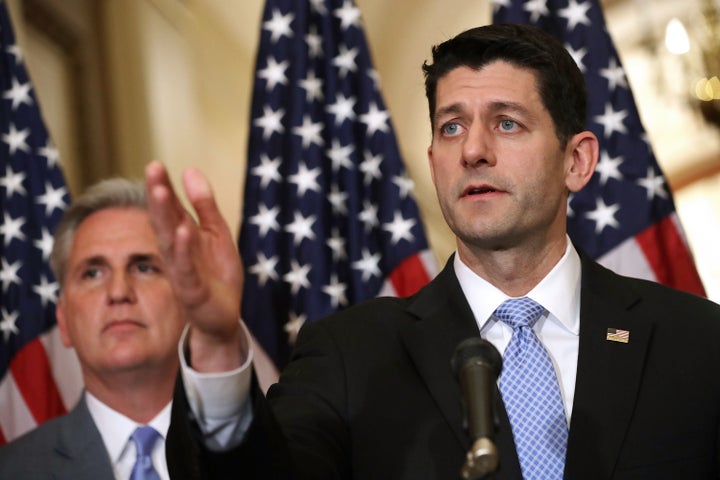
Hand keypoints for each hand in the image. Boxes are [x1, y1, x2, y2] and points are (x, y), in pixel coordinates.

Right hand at [144, 161, 245, 371]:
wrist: (223, 315)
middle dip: (158, 195)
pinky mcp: (191, 289)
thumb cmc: (216, 273)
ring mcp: (182, 269)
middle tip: (152, 170)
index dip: (163, 185)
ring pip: (169, 240)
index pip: (169, 206)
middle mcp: (177, 249)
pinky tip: (183, 232)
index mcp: (182, 233)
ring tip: (162, 192)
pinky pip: (185, 268)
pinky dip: (183, 251)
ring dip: (165, 216)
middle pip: (164, 218)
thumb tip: (189, 170)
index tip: (155, 164)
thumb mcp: (216, 232)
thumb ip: (204, 204)